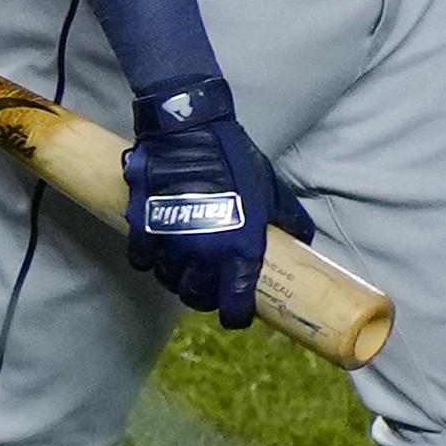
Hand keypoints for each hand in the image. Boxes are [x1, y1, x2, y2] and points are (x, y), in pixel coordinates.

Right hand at [120, 82, 315, 329]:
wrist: (189, 132)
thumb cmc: (234, 160)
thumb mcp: (271, 190)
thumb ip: (287, 219)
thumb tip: (303, 240)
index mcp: (240, 248)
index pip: (234, 303)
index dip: (235, 314)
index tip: (236, 313)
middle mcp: (203, 253)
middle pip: (196, 297)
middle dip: (203, 297)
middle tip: (208, 288)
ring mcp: (169, 242)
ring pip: (168, 280)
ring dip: (176, 278)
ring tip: (184, 267)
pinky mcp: (142, 227)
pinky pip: (142, 259)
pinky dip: (149, 259)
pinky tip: (159, 250)